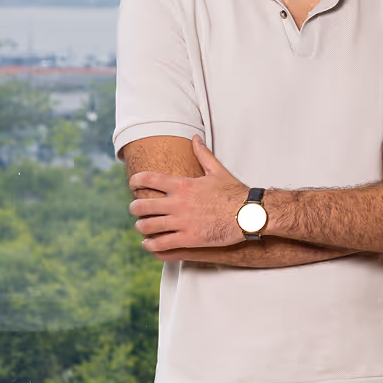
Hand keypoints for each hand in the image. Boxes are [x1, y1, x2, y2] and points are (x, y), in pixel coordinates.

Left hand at [128, 135, 249, 252]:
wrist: (249, 214)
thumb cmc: (235, 192)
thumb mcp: (218, 171)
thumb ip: (203, 154)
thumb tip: (195, 138)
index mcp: (182, 185)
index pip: (147, 179)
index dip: (135, 181)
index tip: (133, 185)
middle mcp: (178, 203)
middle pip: (141, 205)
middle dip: (134, 208)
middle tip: (136, 209)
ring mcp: (182, 222)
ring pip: (146, 226)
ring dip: (141, 227)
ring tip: (143, 227)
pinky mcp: (188, 239)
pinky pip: (160, 244)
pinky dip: (150, 244)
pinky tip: (149, 243)